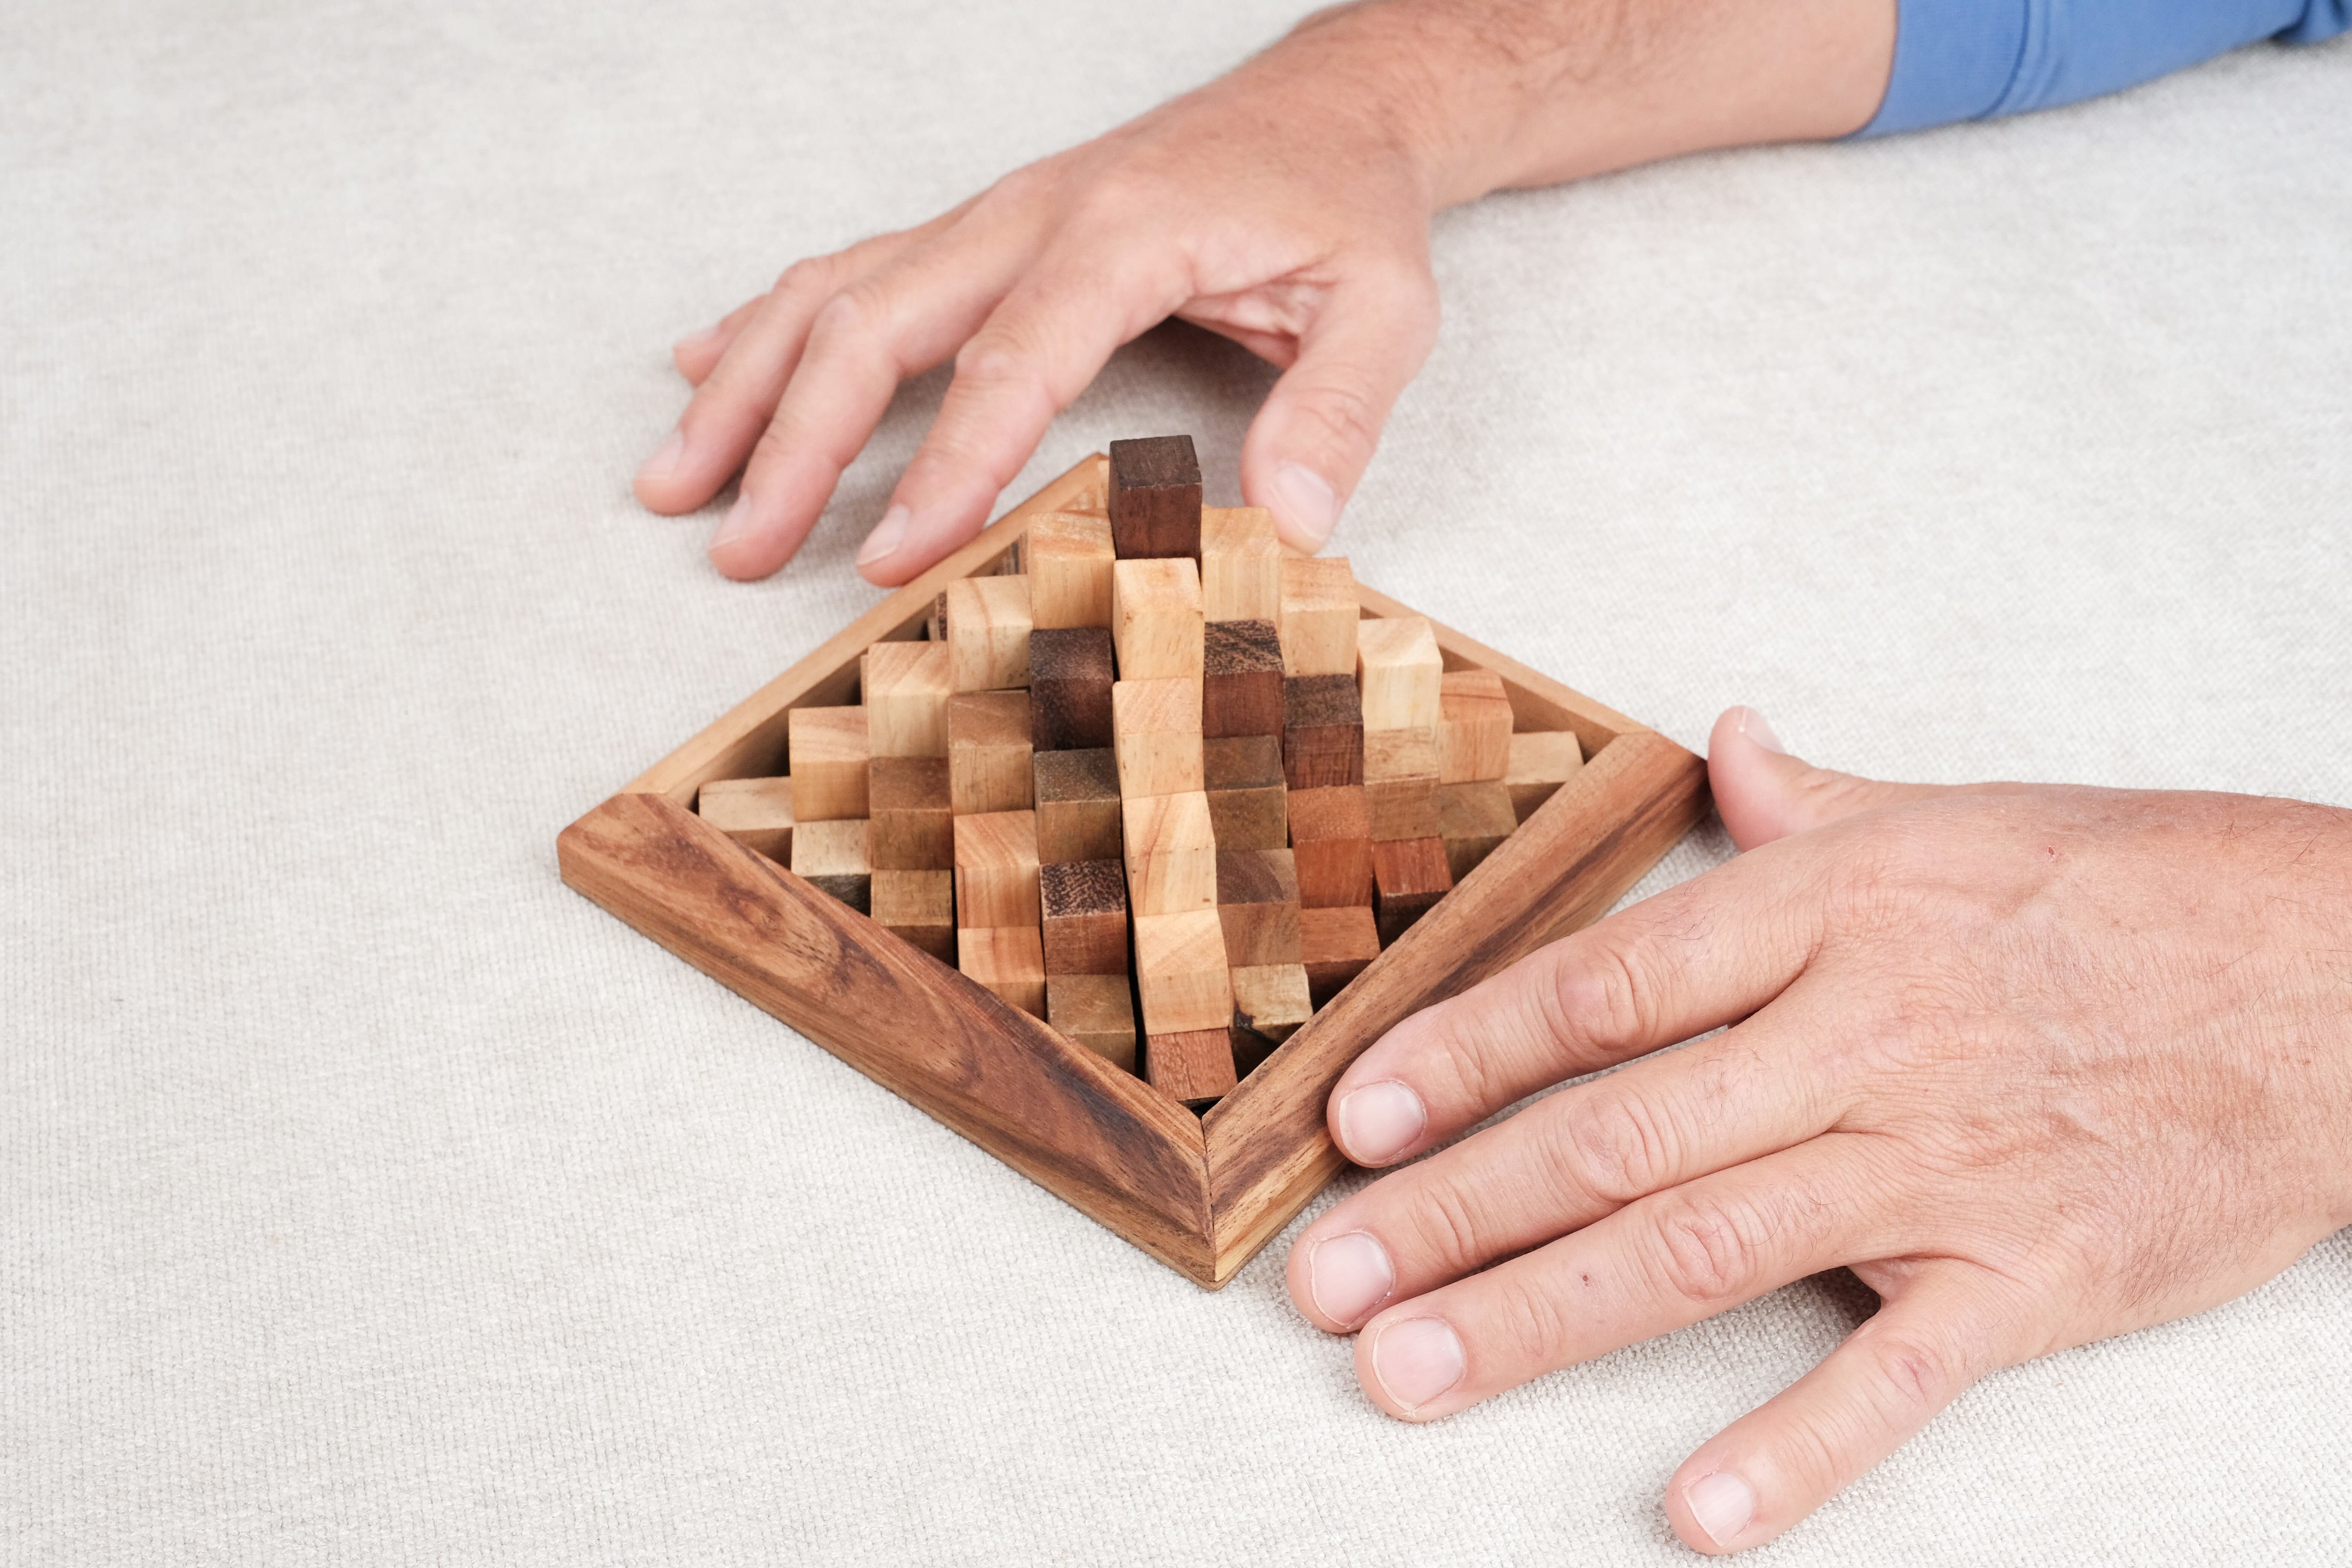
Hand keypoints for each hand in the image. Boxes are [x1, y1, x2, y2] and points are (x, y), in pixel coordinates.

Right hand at [631, 11, 1450, 582]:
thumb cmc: (1348, 207)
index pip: (1012, 363)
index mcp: (1124, 234)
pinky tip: (704, 371)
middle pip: (879, 323)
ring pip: (838, 291)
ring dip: (750, 387)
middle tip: (741, 552)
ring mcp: (994, 214)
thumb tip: (1287, 529)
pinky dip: (771, 322)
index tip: (889, 561)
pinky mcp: (981, 227)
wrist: (1331, 107)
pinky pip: (854, 265)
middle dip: (796, 443)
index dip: (946, 470)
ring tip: (680, 481)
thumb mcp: (1386, 306)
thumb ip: (1338, 413)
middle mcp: (1033, 214)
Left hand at [1285, 706, 2351, 1552]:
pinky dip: (1797, 1452)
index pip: (1601, 991)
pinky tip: (1693, 1517)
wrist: (2345, 975)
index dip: (1465, 1055)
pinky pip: (1898, 1379)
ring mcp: (1944, 1168)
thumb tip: (1724, 749)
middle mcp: (1863, 1039)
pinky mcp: (2035, 1281)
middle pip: (1616, 1135)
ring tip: (1409, 1375)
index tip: (1356, 1119)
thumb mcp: (1962, 818)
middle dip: (1453, 1213)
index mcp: (1832, 915)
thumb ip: (1815, 802)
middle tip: (1326, 1283)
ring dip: (1541, 1318)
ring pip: (1703, 1248)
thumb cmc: (2136, 889)